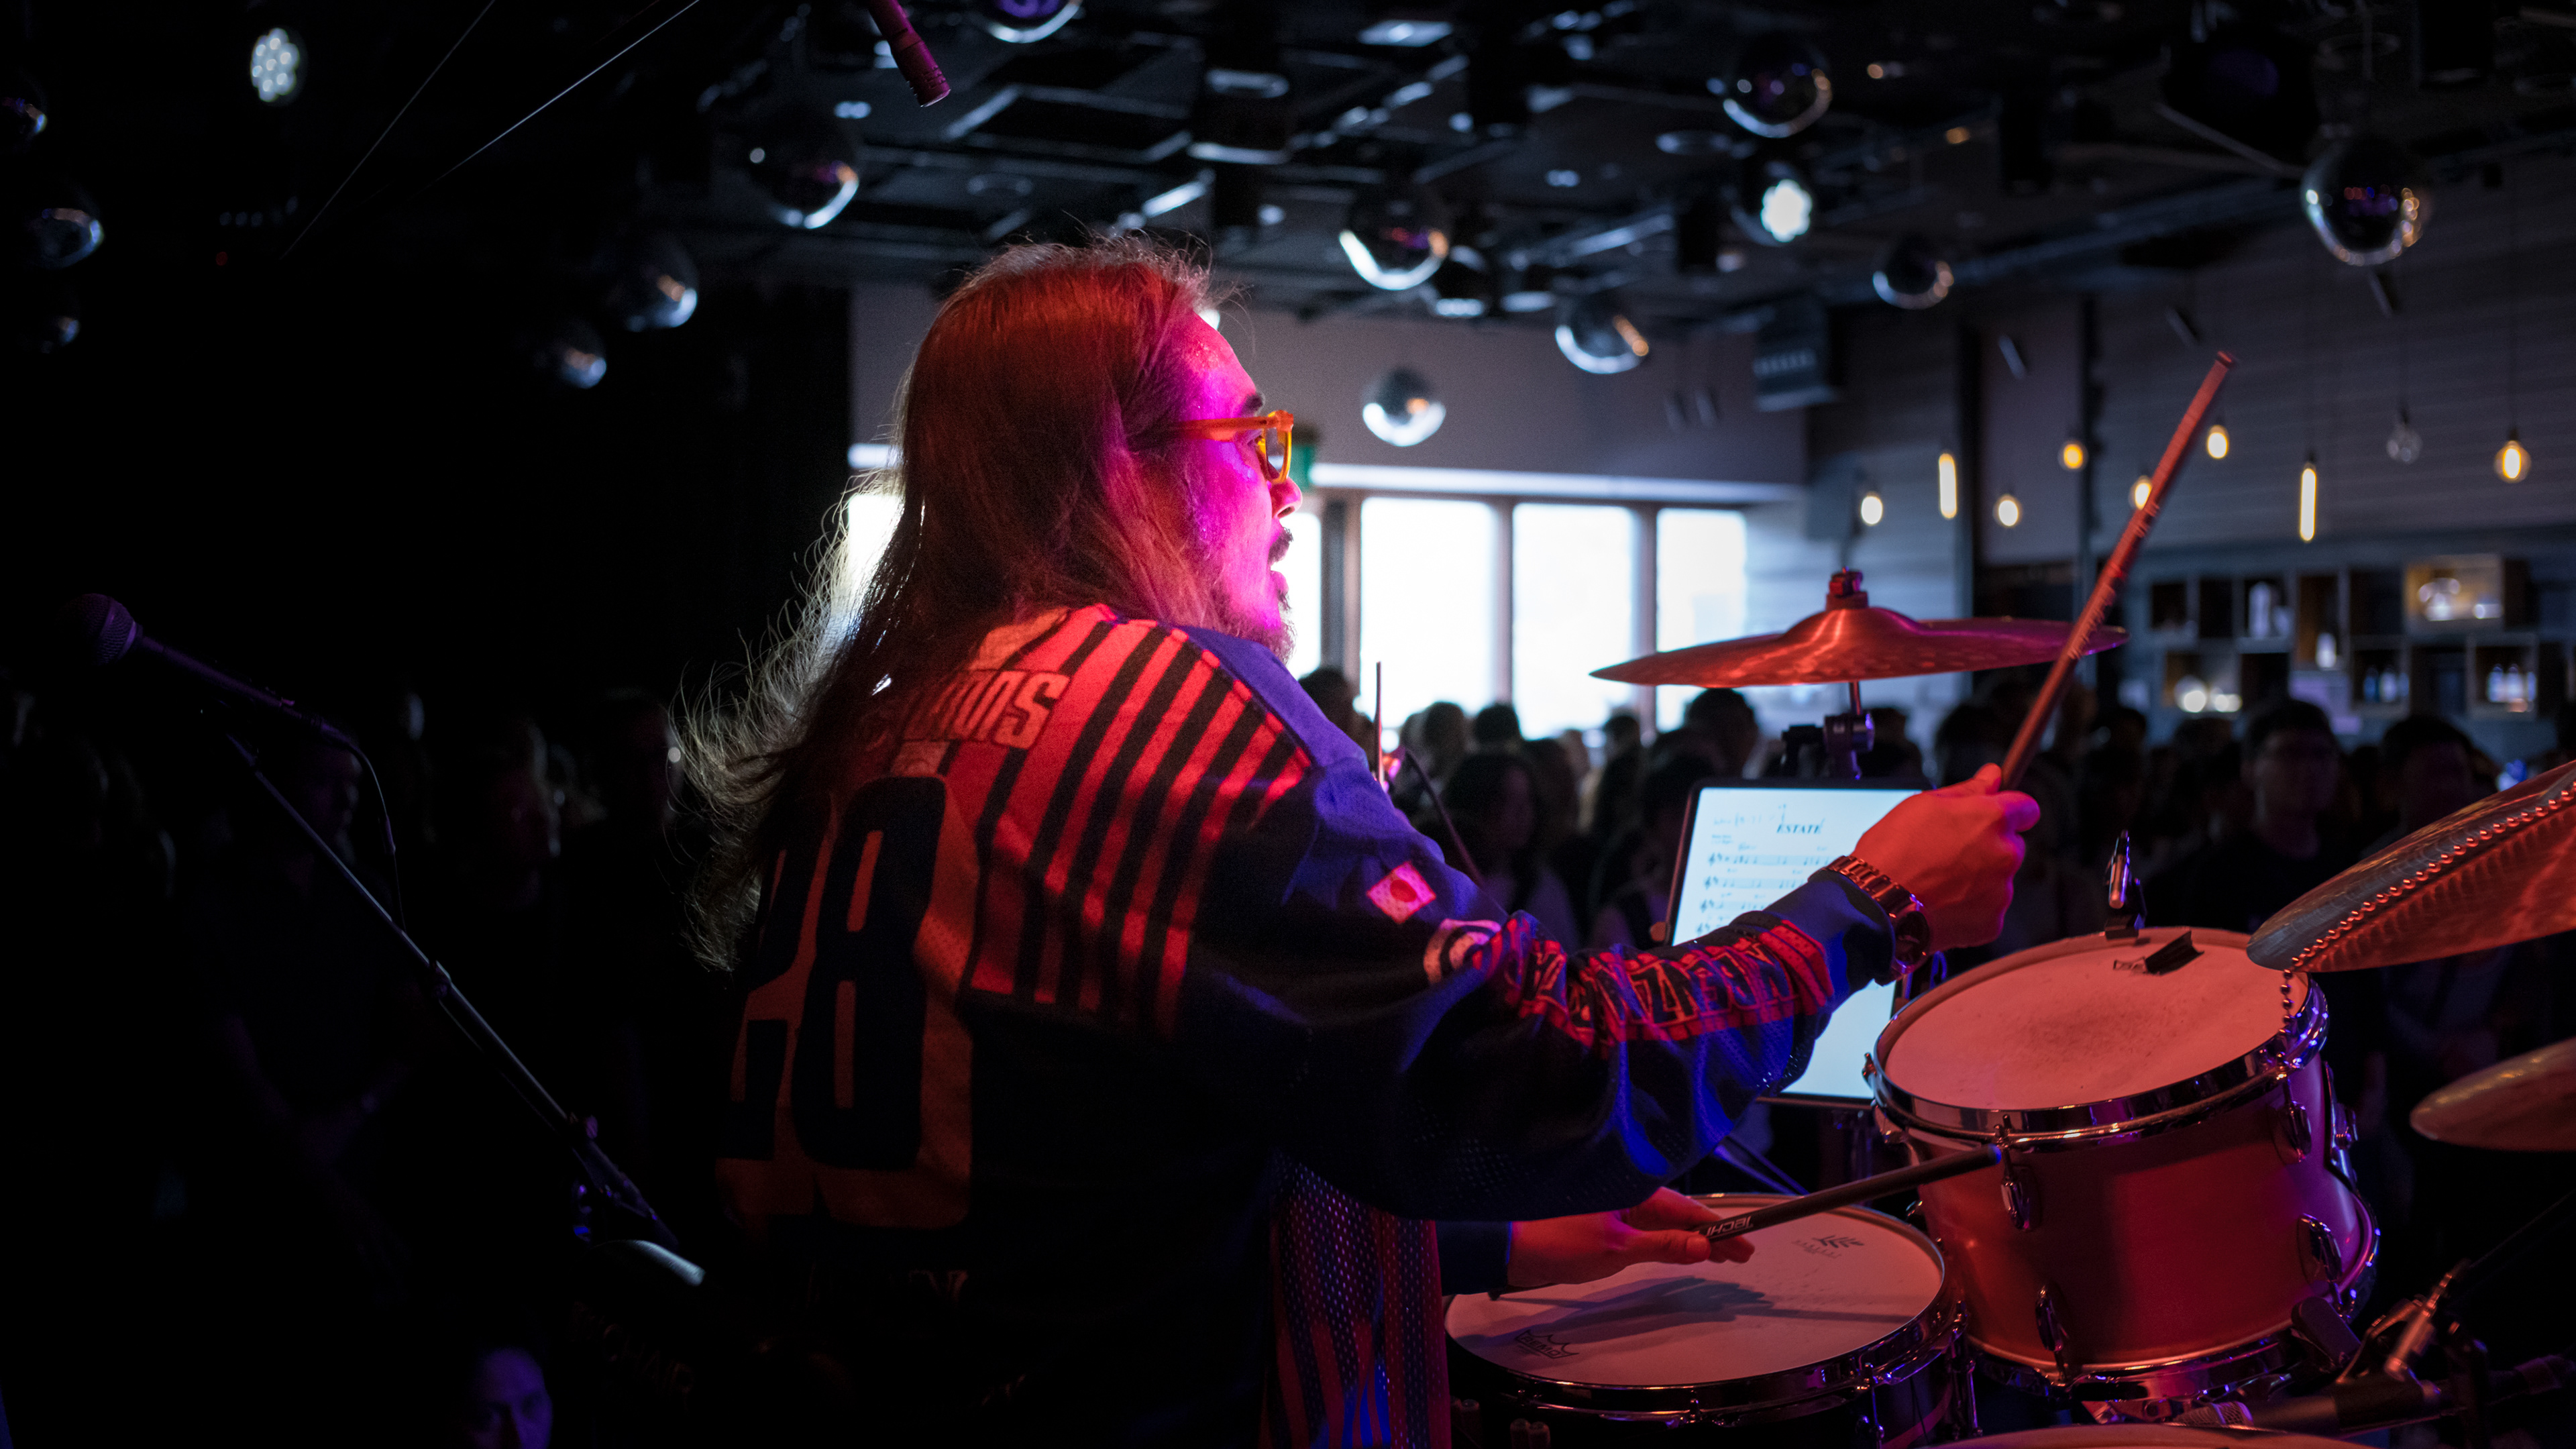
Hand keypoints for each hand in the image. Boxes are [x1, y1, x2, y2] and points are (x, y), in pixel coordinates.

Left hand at [1505, 1188, 1753, 1288]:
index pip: (1689, 1210)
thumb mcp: (1618, 1249)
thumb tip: (1703, 1247)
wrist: (1514, 1249)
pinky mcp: (1607, 1224)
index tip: (1747, 1243)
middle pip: (1682, 1215)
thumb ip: (1663, 1246)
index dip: (1720, 1229)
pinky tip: (1681, 1251)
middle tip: (1743, 1255)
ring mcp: (1618, 1210)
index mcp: (1634, 1191)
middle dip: (1713, 1235)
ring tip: (1722, 1256)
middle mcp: (1628, 1194)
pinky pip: (1649, 1230)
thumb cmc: (1558, 1241)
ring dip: (1693, 1239)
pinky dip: (1670, 1242)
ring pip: (1667, 1223)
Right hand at [1854, 764, 2038, 950]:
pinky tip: (1942, 903)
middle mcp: (2004, 854)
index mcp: (1991, 819)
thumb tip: (1992, 776)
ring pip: (1998, 879)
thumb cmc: (1893, 853)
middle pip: (2010, 845)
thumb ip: (1968, 790)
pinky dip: (1970, 908)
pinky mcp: (1992, 923)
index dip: (2011, 809)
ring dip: (1978, 879)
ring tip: (1939, 882)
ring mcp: (2001, 892)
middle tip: (1949, 853)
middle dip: (1988, 847)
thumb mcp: (1923, 805)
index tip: (1997, 815)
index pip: (2027, 807)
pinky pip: (1988, 910)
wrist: (1876, 905)